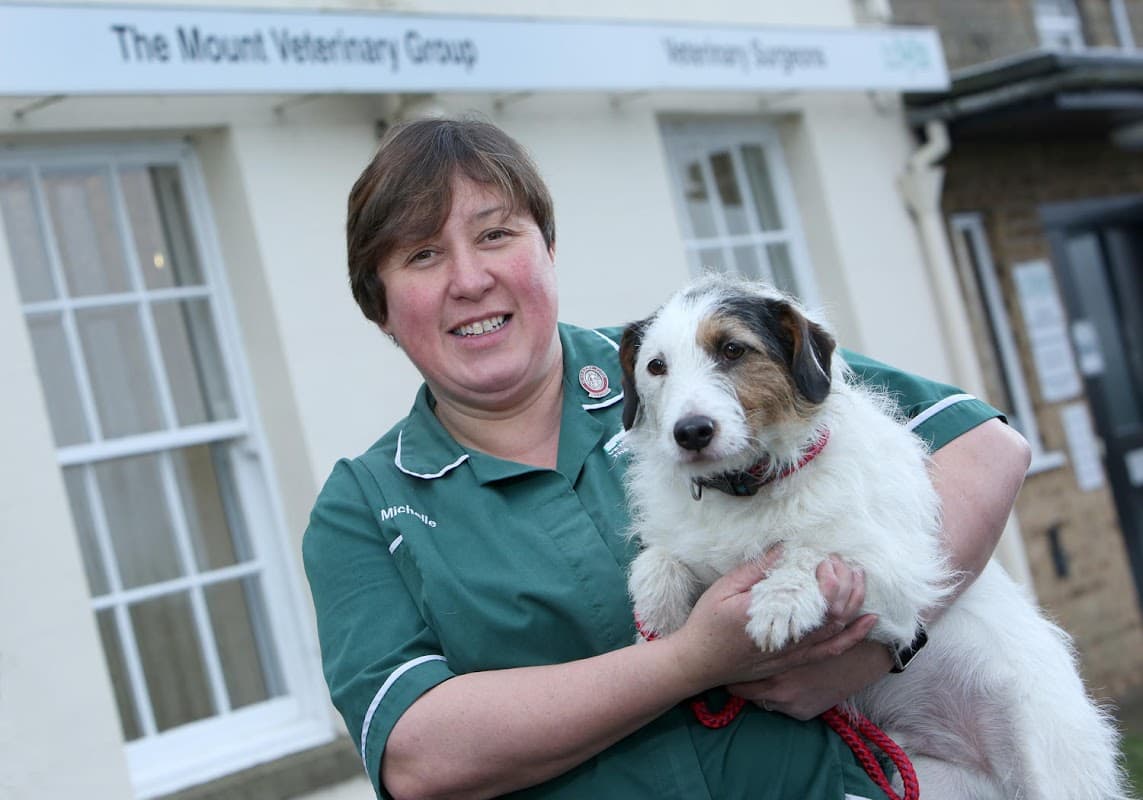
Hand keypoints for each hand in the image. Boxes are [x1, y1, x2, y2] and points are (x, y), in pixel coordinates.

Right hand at [666, 551, 875, 693]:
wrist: (698, 664)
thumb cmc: (706, 623)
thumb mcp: (724, 588)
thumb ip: (756, 569)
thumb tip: (784, 547)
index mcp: (767, 614)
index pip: (812, 597)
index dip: (830, 577)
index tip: (827, 559)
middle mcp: (786, 637)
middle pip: (832, 611)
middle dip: (847, 584)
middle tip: (846, 564)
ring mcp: (793, 653)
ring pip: (837, 630)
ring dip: (854, 603)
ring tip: (860, 579)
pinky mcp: (794, 661)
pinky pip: (831, 650)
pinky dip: (853, 636)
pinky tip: (867, 620)